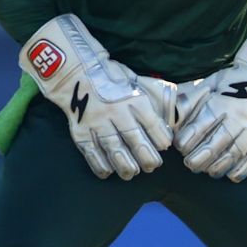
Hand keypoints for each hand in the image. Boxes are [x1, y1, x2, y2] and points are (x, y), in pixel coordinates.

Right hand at [20, 15, 175, 178]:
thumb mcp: (134, 81)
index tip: (164, 146)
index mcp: (133, 99)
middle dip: (146, 157)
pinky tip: (108, 172)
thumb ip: (150, 98)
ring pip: (114, 148)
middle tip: (152, 167)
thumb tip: (171, 112)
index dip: (160, 138)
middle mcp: (116, 111)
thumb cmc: (110, 78)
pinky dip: (99, 164)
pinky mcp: (80, 130)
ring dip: (125, 164)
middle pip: (134, 139)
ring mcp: (97, 122)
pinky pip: (91, 151)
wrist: (75, 73)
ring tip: (131, 173)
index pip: (152, 124)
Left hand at [175, 19, 246, 181]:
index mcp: (221, 104)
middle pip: (215, 144)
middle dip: (198, 158)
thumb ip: (189, 100)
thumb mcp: (208, 85)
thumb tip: (169, 116)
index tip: (180, 146)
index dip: (187, 140)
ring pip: (232, 156)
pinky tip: (228, 173)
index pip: (200, 127)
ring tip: (207, 170)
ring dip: (216, 167)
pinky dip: (238, 170)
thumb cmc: (229, 84)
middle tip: (190, 163)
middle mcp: (238, 118)